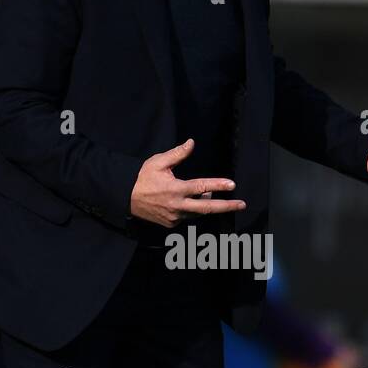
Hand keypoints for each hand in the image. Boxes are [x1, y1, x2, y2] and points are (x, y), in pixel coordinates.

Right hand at [129, 138, 246, 226]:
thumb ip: (177, 154)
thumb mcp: (158, 161)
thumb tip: (192, 143)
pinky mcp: (170, 224)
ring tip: (210, 197)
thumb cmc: (142, 177)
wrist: (125, 197)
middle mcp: (177, 206)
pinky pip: (187, 218)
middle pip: (207, 208)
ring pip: (197, 213)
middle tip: (242, 204)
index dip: (218, 185)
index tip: (232, 185)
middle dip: (226, 206)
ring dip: (207, 205)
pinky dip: (192, 210)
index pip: (202, 187)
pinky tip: (190, 203)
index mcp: (176, 189)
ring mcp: (174, 217)